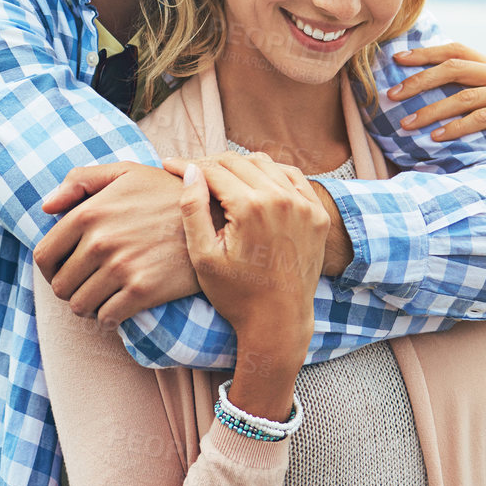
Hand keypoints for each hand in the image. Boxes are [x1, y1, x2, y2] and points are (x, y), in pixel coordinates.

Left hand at [35, 163, 198, 324]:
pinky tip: (117, 307)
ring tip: (100, 296)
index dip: (49, 269)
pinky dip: (107, 318)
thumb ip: (80, 180)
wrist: (213, 216)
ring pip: (80, 306)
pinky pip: (107, 318)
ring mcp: (121, 268)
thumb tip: (46, 207)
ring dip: (87, 306)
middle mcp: (100, 242)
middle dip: (70, 288)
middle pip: (61, 286)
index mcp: (89, 213)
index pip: (45, 256)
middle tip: (86, 284)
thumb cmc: (165, 191)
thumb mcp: (124, 171)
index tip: (62, 270)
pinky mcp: (143, 291)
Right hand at [179, 152, 327, 416]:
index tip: (168, 165)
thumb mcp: (204, 257)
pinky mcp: (317, 213)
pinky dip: (270, 173)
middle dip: (209, 163)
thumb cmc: (236, 295)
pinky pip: (292, 177)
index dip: (187, 165)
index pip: (213, 170)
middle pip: (238, 162)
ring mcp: (304, 205)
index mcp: (251, 207)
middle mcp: (281, 199)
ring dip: (239, 165)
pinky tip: (253, 181)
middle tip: (190, 171)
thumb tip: (190, 171)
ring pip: (265, 164)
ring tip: (218, 175)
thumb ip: (193, 209)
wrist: (279, 323)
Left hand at [392, 41, 485, 285]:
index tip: (395, 59)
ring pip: (466, 94)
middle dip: (419, 79)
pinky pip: (485, 116)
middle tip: (391, 94)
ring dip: (431, 109)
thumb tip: (435, 103)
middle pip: (456, 66)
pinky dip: (458, 126)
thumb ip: (479, 102)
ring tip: (406, 125)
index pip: (458, 50)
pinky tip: (437, 138)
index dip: (426, 52)